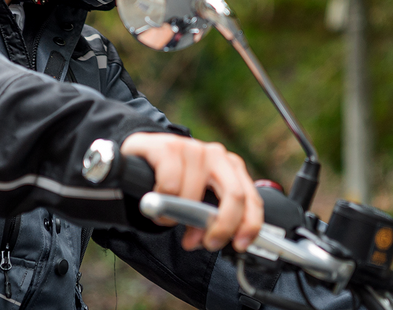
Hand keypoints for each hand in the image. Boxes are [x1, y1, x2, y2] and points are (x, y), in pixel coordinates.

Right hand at [120, 132, 262, 252]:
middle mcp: (216, 155)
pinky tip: (155, 200)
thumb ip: (210, 217)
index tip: (239, 245)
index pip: (252, 199)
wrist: (140, 153)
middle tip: (205, 243)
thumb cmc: (173, 178)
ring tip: (166, 217)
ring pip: (194, 197)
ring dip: (177, 217)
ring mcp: (193, 149)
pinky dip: (161, 202)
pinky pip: (170, 186)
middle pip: (234, 195)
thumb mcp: (199, 197)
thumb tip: (209, 240)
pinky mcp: (168, 147)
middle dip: (222, 226)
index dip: (249, 225)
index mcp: (231, 167)